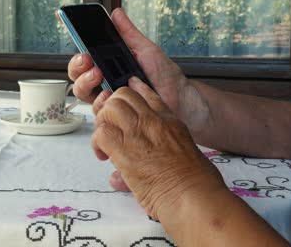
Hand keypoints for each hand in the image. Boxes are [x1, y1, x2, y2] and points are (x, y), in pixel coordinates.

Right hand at [66, 8, 189, 116]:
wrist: (178, 96)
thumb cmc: (164, 74)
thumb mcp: (145, 49)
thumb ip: (128, 34)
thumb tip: (116, 14)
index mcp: (109, 65)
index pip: (84, 59)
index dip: (76, 51)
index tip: (79, 43)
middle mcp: (104, 82)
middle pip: (77, 76)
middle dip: (77, 67)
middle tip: (88, 60)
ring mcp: (108, 98)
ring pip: (82, 93)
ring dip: (86, 82)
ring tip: (99, 75)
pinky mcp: (113, 114)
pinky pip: (97, 110)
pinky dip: (101, 101)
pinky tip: (110, 95)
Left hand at [91, 76, 224, 219]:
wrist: (193, 196)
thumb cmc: (194, 182)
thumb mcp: (187, 153)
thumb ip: (164, 150)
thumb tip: (151, 154)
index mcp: (170, 121)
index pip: (146, 94)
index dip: (131, 94)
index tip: (122, 100)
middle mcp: (153, 122)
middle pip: (123, 95)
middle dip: (111, 108)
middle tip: (110, 127)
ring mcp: (138, 134)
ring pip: (109, 109)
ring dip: (102, 123)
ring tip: (105, 142)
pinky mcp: (125, 152)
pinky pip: (101, 134)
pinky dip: (96, 144)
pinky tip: (103, 156)